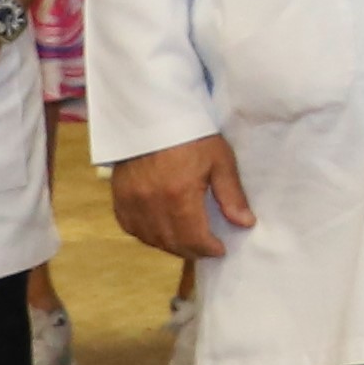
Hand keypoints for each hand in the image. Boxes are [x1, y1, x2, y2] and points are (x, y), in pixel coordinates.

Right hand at [107, 135, 255, 258]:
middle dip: (192, 250)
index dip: (208, 249)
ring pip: (150, 239)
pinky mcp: (118, 196)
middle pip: (171, 243)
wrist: (152, 114)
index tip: (220, 249)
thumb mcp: (220, 160)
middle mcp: (151, 204)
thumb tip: (245, 224)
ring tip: (186, 240)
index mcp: (179, 196)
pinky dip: (146, 234)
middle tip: (206, 247)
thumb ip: (232, 195)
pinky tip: (160, 230)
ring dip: (170, 245)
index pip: (193, 239)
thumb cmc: (192, 136)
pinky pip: (130, 227)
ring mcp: (131, 201)